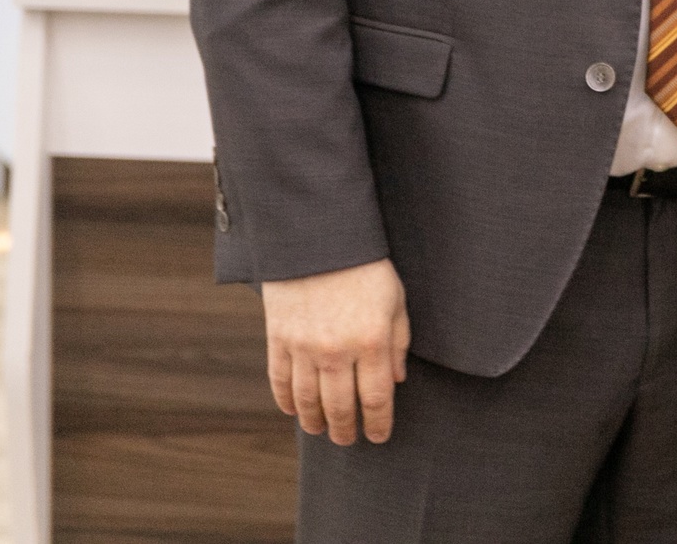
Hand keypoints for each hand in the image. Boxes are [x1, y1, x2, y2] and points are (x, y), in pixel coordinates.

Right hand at [260, 257, 410, 444]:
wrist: (318, 237)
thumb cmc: (366, 268)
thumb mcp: (395, 300)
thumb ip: (398, 342)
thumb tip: (397, 381)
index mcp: (372, 341)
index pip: (375, 398)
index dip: (377, 424)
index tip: (379, 437)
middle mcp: (337, 351)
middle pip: (340, 407)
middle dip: (346, 430)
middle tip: (348, 440)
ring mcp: (304, 347)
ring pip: (307, 401)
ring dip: (315, 422)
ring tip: (321, 431)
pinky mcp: (278, 338)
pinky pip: (280, 381)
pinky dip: (286, 401)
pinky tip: (294, 411)